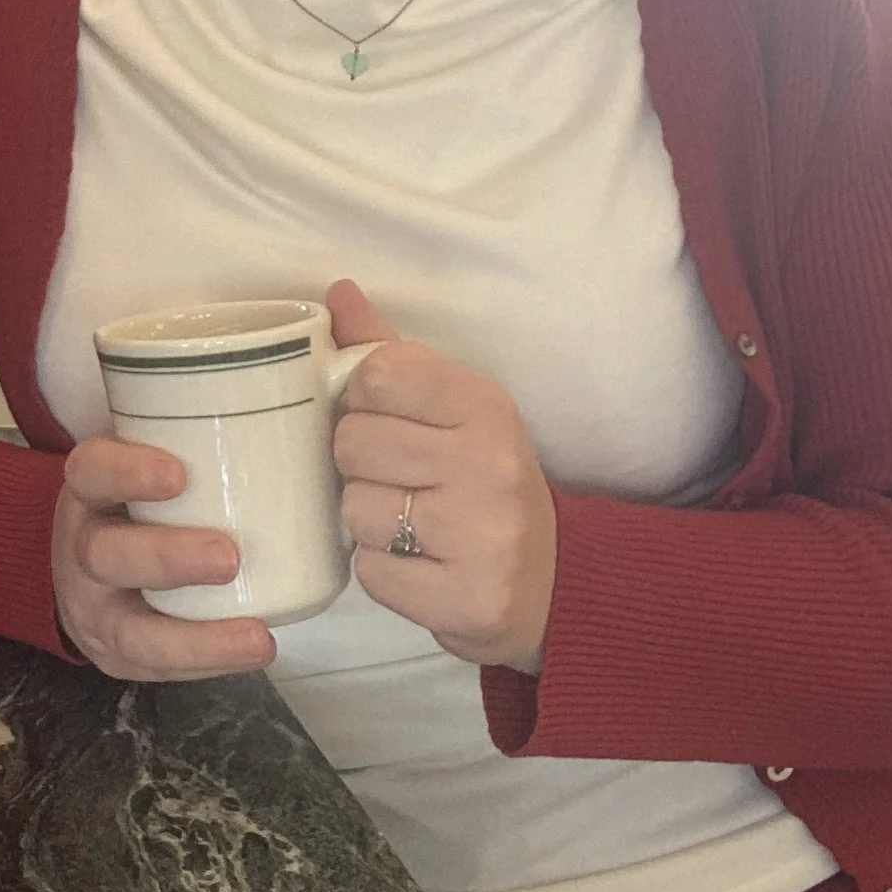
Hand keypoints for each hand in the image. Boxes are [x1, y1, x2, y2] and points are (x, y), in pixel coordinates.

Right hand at [51, 434, 281, 682]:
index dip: (126, 472)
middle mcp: (82, 548)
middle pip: (105, 554)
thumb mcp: (151, 457)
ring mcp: (94, 607)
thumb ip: (208, 427)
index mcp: (90, 488)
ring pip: (127, 628)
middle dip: (167, 558)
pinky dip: (206, 662)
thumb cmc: (147, 499)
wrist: (86, 564)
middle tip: (229, 555)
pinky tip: (254, 650)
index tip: (178, 474)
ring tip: (254, 636)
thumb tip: (322, 377)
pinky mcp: (116, 653)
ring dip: (193, 635)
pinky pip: (156, 667)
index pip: (91, 471)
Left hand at [330, 280, 556, 674]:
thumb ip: (393, 353)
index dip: (361, 400)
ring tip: (409, 524)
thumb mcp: (456, 409)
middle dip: (360, 465)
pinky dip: (382, 571)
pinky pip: (371, 572)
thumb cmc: (485, 482)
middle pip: (352, 443)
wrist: (554, 581)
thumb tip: (337, 292)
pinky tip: (418, 565)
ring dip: (368, 522)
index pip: (377, 374)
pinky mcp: (466, 599)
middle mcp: (488, 463)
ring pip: (355, 509)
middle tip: (400, 480)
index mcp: (486, 404)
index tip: (387, 421)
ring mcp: (481, 535)